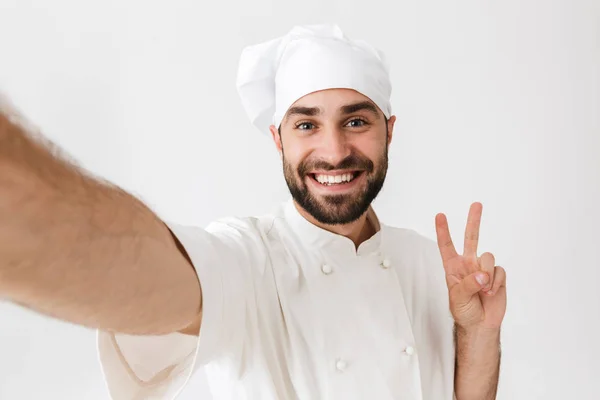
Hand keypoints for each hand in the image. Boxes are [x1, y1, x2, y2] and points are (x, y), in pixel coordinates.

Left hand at [435, 202, 506, 329]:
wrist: (481, 324)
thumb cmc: (464, 311)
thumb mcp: (458, 298)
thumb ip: (468, 284)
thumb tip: (482, 275)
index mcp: (453, 267)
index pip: (446, 246)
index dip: (443, 231)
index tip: (440, 215)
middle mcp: (468, 264)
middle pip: (471, 238)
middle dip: (474, 220)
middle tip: (477, 204)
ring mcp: (483, 269)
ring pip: (488, 257)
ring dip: (487, 274)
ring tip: (483, 290)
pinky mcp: (497, 276)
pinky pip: (499, 271)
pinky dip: (496, 283)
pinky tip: (491, 293)